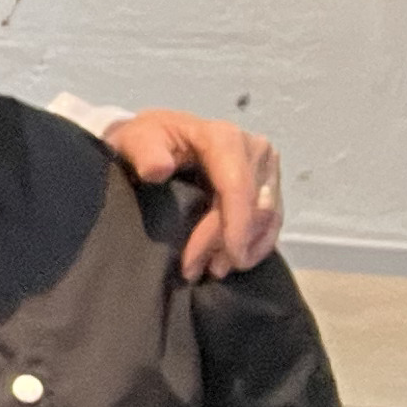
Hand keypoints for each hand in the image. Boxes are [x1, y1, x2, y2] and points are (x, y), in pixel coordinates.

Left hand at [102, 108, 282, 278]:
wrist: (159, 137)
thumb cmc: (146, 141)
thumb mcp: (135, 141)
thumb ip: (144, 153)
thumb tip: (158, 169)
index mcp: (224, 137)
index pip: (237, 186)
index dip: (235, 225)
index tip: (225, 258)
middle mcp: (253, 148)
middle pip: (251, 207)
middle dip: (225, 244)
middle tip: (193, 270)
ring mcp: (265, 165)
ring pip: (265, 217)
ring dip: (243, 248)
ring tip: (212, 269)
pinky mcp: (269, 181)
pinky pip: (272, 219)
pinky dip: (256, 243)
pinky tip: (235, 261)